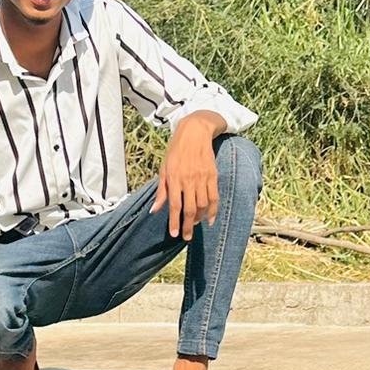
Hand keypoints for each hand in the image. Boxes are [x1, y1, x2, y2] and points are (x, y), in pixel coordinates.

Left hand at [151, 112, 223, 239]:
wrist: (195, 132)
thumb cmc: (176, 151)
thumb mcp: (164, 169)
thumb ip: (161, 191)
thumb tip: (154, 210)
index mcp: (174, 178)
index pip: (175, 205)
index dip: (175, 222)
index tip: (175, 234)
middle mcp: (189, 180)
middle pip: (190, 209)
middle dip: (188, 226)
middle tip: (187, 237)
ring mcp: (202, 178)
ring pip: (203, 205)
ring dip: (199, 219)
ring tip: (195, 225)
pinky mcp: (213, 175)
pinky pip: (214, 197)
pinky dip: (213, 211)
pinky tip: (209, 219)